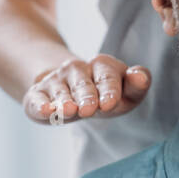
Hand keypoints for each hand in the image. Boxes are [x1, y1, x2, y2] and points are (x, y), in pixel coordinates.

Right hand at [23, 54, 150, 124]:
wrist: (72, 93)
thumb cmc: (106, 96)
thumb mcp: (126, 93)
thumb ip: (137, 86)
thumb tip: (140, 76)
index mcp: (102, 66)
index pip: (107, 77)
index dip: (110, 90)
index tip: (110, 103)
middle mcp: (77, 70)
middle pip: (83, 84)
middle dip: (86, 96)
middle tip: (90, 110)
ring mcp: (56, 81)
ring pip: (61, 92)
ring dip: (64, 101)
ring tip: (68, 111)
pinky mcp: (38, 94)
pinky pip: (37, 99)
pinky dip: (40, 105)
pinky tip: (45, 110)